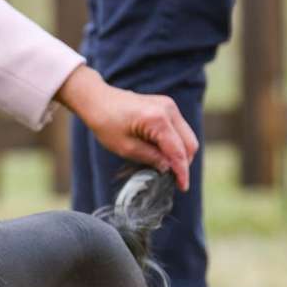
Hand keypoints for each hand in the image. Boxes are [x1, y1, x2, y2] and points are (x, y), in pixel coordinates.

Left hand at [56, 65, 198, 190]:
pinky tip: (162, 153)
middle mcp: (168, 109)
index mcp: (158, 120)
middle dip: (183, 163)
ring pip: (186, 136)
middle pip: (189, 143)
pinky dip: (175, 142)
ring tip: (166, 167)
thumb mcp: (126, 148)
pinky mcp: (166, 105)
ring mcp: (169, 105)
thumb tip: (169, 169)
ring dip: (180, 153)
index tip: (183, 187)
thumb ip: (151, 158)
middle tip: (173, 179)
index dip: (182, 172)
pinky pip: (178, 128)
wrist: (97, 99)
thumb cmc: (105, 122)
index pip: (178, 151)